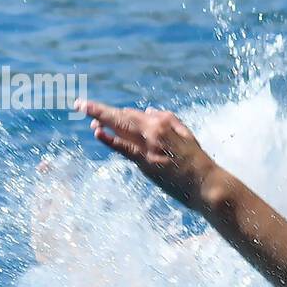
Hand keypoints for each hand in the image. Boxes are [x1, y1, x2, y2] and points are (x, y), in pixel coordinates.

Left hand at [79, 100, 217, 209]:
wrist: (207, 183)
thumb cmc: (198, 161)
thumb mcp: (186, 135)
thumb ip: (169, 120)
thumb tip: (147, 109)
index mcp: (164, 122)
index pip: (133, 115)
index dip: (116, 114)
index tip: (101, 114)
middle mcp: (155, 129)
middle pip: (122, 116)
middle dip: (99, 109)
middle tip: (80, 104)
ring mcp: (149, 145)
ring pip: (120, 126)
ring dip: (99, 116)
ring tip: (82, 109)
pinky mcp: (146, 162)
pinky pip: (124, 147)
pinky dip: (109, 139)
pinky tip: (97, 131)